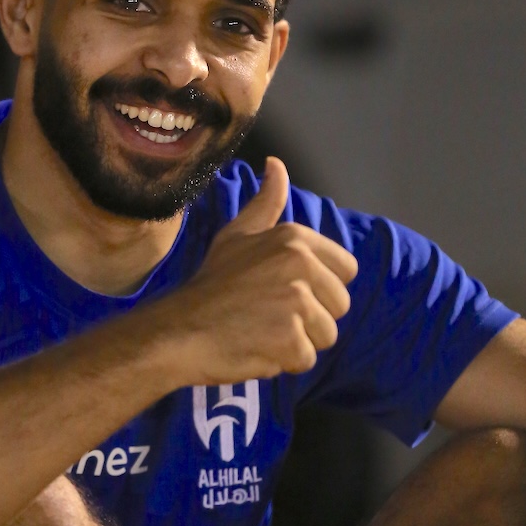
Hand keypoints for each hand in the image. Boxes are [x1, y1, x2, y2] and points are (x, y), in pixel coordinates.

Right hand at [171, 157, 357, 385]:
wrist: (180, 329)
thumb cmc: (212, 283)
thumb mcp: (238, 235)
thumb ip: (266, 202)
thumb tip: (277, 163)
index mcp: (295, 239)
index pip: (345, 270)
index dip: (320, 286)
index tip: (285, 291)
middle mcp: (301, 266)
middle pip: (340, 306)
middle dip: (311, 318)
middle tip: (269, 314)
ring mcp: (297, 303)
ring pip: (326, 335)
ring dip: (298, 341)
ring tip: (263, 331)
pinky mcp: (291, 339)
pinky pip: (306, 359)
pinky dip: (284, 361)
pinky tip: (257, 347)